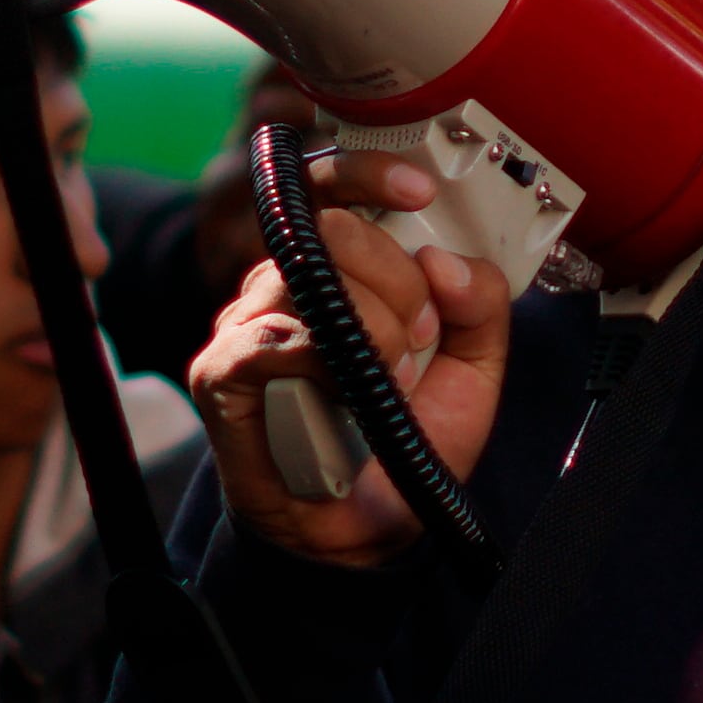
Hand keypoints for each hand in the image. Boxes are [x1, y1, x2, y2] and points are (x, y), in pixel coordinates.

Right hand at [188, 150, 510, 569]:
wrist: (366, 531)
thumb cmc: (405, 437)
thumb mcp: (474, 368)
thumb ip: (481, 305)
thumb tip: (447, 260)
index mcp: (344, 270)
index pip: (335, 188)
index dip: (369, 172)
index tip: (418, 189)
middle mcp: (289, 284)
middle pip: (336, 230)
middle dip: (399, 284)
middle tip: (420, 340)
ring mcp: (248, 325)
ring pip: (307, 279)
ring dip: (372, 329)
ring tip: (392, 378)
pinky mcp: (220, 374)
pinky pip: (267, 339)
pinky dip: (320, 361)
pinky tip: (346, 389)